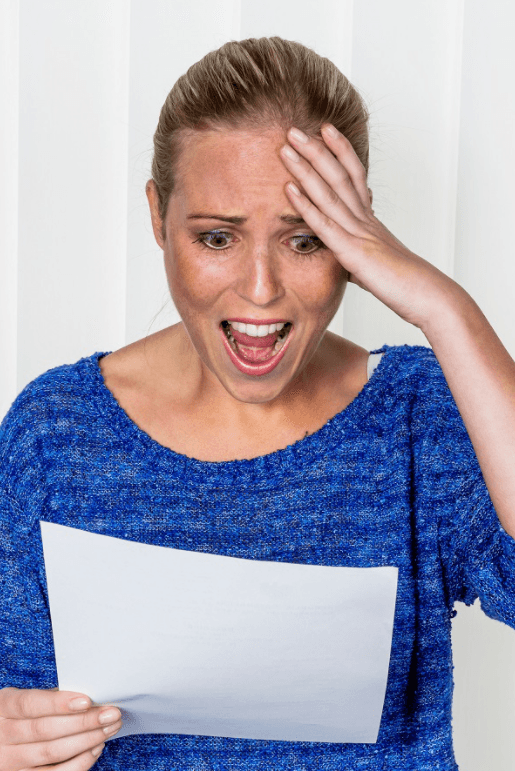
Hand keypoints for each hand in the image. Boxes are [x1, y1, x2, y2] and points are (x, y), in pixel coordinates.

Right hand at [0, 687, 121, 769]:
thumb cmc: (19, 715)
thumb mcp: (23, 701)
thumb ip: (49, 699)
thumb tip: (89, 697)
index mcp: (3, 707)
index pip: (31, 704)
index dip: (59, 703)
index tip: (87, 701)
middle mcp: (2, 735)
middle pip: (45, 730)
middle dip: (83, 722)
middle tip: (111, 714)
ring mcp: (9, 761)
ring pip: (52, 752)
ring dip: (86, 740)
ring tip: (109, 728)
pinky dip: (78, 763)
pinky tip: (95, 748)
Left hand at [280, 124, 463, 331]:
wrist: (429, 297)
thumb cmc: (407, 286)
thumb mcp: (378, 268)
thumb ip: (360, 259)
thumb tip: (351, 264)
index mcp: (371, 222)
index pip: (355, 177)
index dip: (340, 151)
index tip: (325, 130)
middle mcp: (366, 220)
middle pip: (340, 175)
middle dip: (316, 150)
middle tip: (294, 129)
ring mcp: (360, 233)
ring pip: (330, 192)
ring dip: (306, 168)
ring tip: (287, 146)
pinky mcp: (353, 252)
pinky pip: (325, 224)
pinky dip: (306, 205)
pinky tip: (289, 188)